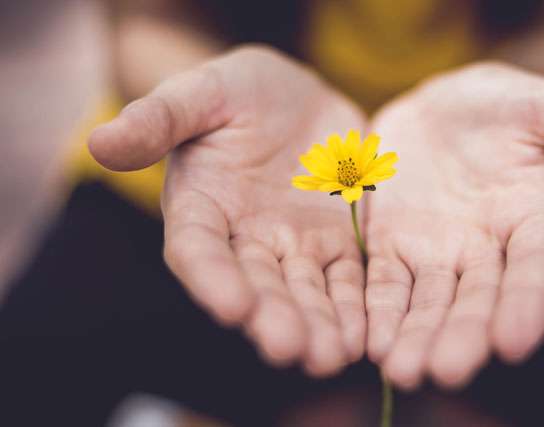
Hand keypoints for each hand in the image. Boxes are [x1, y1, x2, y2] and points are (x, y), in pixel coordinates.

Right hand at [89, 46, 367, 375]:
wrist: (294, 97)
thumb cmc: (235, 92)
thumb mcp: (200, 93)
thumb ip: (159, 118)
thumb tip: (100, 141)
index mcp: (201, 208)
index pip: (199, 250)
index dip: (213, 278)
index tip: (232, 307)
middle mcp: (244, 239)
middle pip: (257, 285)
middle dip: (273, 318)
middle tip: (292, 349)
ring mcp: (294, 245)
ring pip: (305, 292)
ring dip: (318, 325)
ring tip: (332, 356)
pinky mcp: (337, 242)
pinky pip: (348, 279)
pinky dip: (356, 307)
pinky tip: (366, 335)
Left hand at [364, 62, 543, 388]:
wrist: (441, 106)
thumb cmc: (505, 106)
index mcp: (534, 220)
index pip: (536, 269)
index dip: (528, 303)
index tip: (516, 342)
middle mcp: (488, 250)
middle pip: (478, 299)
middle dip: (463, 335)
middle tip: (448, 371)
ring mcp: (438, 253)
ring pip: (428, 303)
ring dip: (416, 336)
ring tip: (402, 370)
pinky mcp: (392, 247)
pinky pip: (383, 284)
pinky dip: (377, 312)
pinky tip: (367, 342)